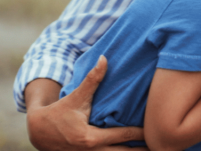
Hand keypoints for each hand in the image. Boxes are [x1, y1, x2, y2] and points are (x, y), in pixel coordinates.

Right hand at [25, 56, 144, 150]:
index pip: (122, 136)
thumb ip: (92, 79)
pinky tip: (134, 150)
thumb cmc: (60, 112)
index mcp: (90, 138)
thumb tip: (104, 59)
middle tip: (162, 145)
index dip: (140, 133)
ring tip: (154, 149)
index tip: (156, 129)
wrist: (39, 132)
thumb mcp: (76, 96)